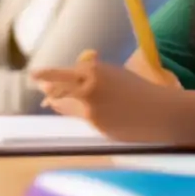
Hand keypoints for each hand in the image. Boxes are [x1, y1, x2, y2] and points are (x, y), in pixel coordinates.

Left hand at [32, 52, 181, 143]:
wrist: (159, 111)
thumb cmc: (140, 89)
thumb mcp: (115, 75)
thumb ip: (94, 75)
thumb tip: (76, 73)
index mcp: (94, 70)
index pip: (63, 73)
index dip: (48, 75)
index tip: (35, 76)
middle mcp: (88, 87)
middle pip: (58, 88)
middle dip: (48, 88)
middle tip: (40, 88)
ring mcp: (90, 108)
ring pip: (67, 106)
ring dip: (61, 103)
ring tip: (57, 101)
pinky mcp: (95, 125)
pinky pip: (84, 118)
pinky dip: (87, 115)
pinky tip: (104, 113)